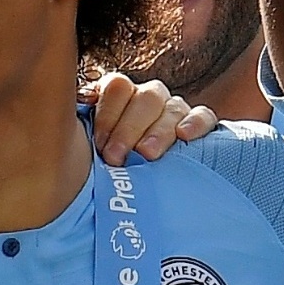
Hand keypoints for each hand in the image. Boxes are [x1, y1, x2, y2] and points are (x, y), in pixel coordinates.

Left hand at [89, 71, 219, 162]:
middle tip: (116, 157)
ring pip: (172, 107)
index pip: (118, 87)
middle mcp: (148, 99)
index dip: (108, 113)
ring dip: (158, 131)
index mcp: (120, 98)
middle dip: (129, 128)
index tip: (99, 144)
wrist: (133, 197)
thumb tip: (79, 103)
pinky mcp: (200, 125)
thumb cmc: (107, 170)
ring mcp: (174, 110)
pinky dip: (195, 123)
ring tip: (147, 154)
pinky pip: (203, 115)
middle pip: (145, 97)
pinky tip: (184, 137)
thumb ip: (82, 128)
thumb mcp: (89, 149)